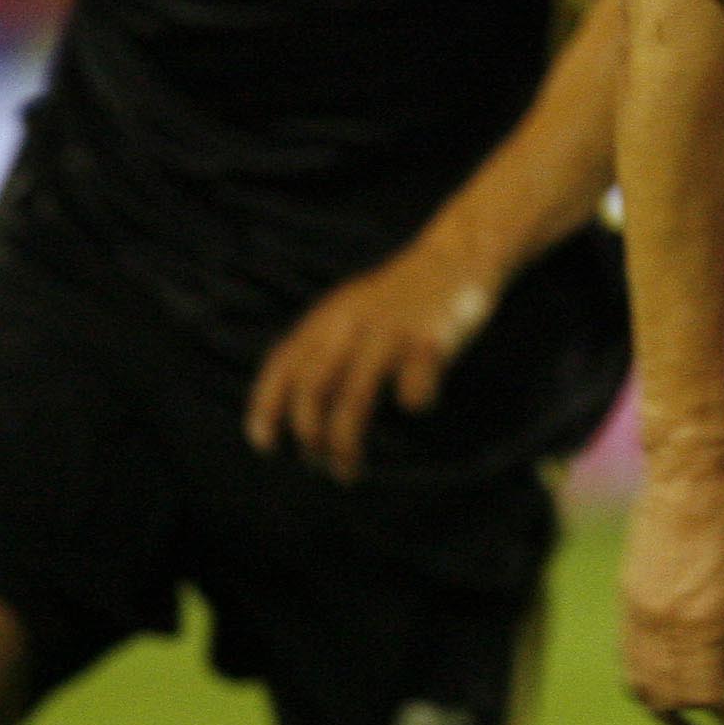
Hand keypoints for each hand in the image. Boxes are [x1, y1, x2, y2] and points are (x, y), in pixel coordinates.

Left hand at [245, 244, 495, 482]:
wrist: (458, 253)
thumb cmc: (400, 295)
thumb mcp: (349, 309)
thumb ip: (321, 345)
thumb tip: (295, 408)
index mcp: (330, 317)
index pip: (285, 364)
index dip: (267, 406)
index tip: (265, 444)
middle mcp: (353, 325)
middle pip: (313, 388)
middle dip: (310, 435)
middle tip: (318, 464)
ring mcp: (392, 333)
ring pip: (353, 398)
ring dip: (344, 443)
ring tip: (348, 471)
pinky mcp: (432, 342)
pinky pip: (415, 389)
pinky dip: (414, 403)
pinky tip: (418, 404)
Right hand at [620, 454, 723, 724]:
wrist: (690, 475)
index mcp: (702, 624)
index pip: (711, 698)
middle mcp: (661, 626)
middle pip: (674, 702)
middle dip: (707, 716)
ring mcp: (637, 614)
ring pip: (643, 688)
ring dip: (670, 708)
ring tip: (695, 715)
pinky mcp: (626, 599)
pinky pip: (628, 660)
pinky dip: (649, 680)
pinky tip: (674, 674)